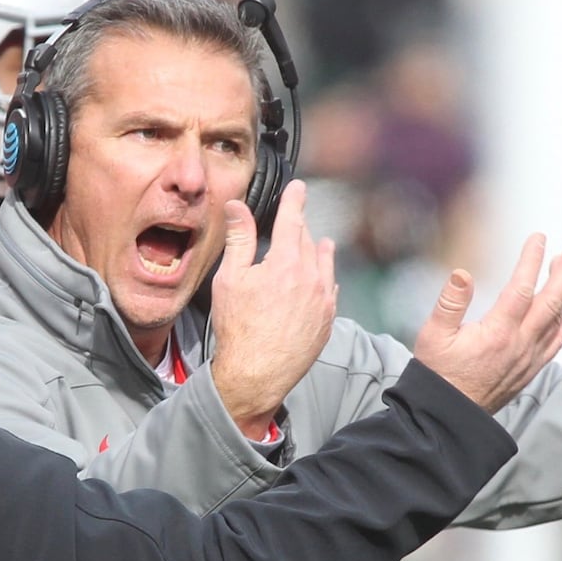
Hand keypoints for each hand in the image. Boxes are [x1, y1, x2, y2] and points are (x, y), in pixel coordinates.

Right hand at [210, 180, 337, 438]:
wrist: (257, 374)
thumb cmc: (238, 327)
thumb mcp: (230, 279)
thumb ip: (239, 239)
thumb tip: (238, 205)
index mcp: (287, 262)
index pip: (293, 219)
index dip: (294, 200)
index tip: (298, 187)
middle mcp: (312, 277)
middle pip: (308, 240)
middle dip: (299, 228)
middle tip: (293, 221)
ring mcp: (324, 300)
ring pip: (324, 263)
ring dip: (318, 251)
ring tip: (317, 244)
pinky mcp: (328, 320)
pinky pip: (330, 289)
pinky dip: (324, 278)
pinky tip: (319, 280)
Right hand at [414, 233, 561, 413]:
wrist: (448, 415)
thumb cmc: (438, 373)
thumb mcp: (433, 335)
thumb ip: (449, 303)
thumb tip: (462, 274)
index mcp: (497, 332)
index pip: (521, 288)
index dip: (531, 260)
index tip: (539, 238)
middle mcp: (519, 344)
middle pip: (552, 301)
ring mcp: (528, 358)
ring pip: (557, 319)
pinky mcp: (530, 370)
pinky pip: (556, 341)